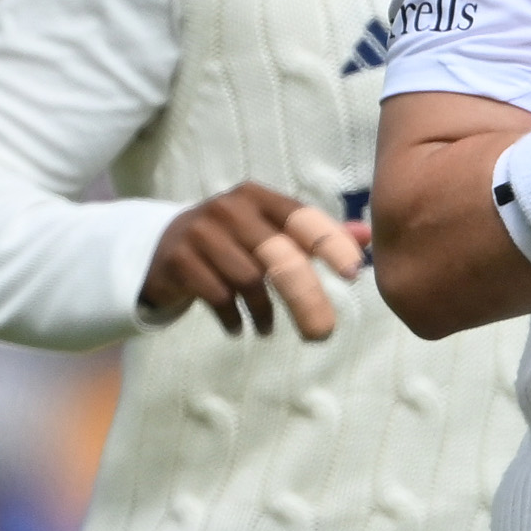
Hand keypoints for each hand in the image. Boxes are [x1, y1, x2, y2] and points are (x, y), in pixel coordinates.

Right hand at [139, 181, 363, 337]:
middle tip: (322, 333)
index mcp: (259, 197)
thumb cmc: (231, 241)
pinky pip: (218, 295)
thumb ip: (316, 235)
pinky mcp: (179, 259)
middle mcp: (231, 209)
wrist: (162, 247)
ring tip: (267, 329)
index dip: (331, 243)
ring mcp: (201, 231)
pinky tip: (238, 327)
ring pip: (249, 280)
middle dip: (306, 298)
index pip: (303, 218)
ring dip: (264, 313)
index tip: (355, 274)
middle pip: (280, 256)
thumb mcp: (270, 231)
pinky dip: (234, 318)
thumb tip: (368, 237)